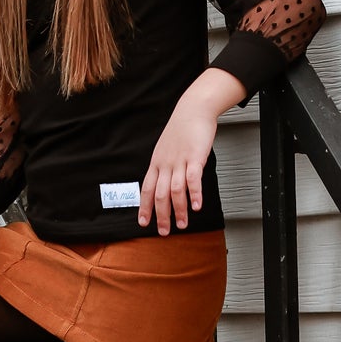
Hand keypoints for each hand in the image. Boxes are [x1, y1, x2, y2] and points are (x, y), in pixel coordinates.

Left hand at [139, 69, 244, 234]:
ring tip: (182, 224)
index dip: (145, 207)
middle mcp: (165, 164)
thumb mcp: (166, 148)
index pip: (147, 189)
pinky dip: (194, 194)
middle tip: (164, 232)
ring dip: (178, 210)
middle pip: (160, 194)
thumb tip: (165, 182)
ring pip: (176, 190)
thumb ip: (165, 165)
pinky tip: (197, 206)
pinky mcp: (195, 157)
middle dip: (161, 215)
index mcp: (157, 163)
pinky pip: (193, 179)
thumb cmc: (181, 129)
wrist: (192, 109)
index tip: (143, 223)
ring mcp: (180, 161)